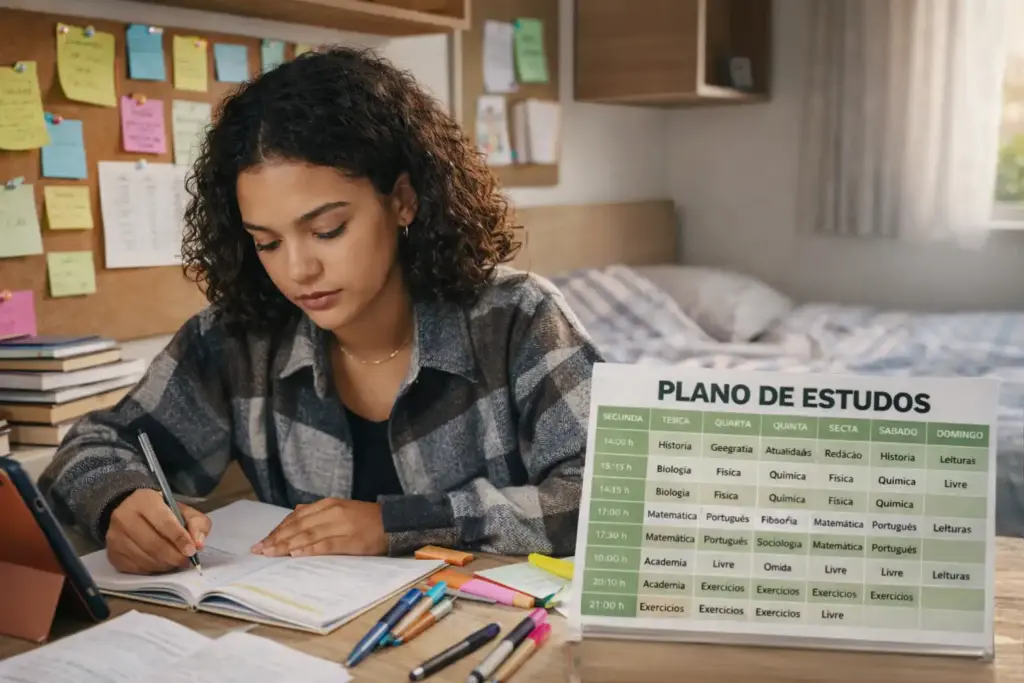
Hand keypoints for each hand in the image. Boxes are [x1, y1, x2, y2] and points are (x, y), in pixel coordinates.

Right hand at [105, 489, 210, 574]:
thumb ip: (196, 523)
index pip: (164, 522)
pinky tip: (160, 565)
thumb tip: (198, 544)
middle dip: (174, 556)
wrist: (131, 512)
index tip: (192, 551)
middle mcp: (124, 517)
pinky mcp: (111, 553)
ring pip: (143, 558)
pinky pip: (134, 568)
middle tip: (186, 561)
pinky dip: (151, 570)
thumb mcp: (183, 510)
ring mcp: (114, 537)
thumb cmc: (162, 512)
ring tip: (175, 563)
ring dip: (164, 565)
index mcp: (144, 500)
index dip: (179, 539)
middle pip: (153, 544)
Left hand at [252, 498, 386, 557]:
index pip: (296, 517)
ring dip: (286, 545)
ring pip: (307, 535)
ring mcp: (341, 526)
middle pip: (298, 526)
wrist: (393, 522)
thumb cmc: (365, 519)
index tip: (262, 541)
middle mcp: (332, 512)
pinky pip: (325, 545)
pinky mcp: (350, 540)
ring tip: (271, 553)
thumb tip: (295, 514)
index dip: (278, 529)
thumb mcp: (340, 509)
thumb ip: (318, 512)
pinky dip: (309, 549)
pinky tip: (295, 554)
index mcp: (328, 504)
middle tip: (259, 550)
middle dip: (277, 538)